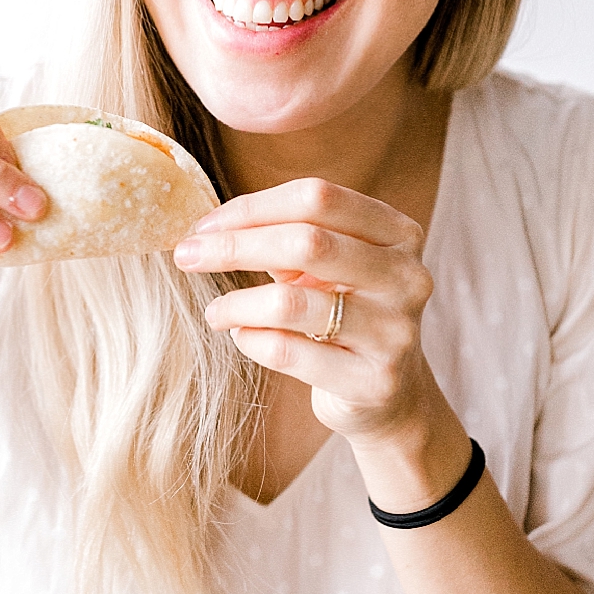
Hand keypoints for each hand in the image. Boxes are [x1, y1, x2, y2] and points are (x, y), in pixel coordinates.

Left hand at [174, 176, 440, 455]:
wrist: (388, 395)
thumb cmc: (344, 316)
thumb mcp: (326, 268)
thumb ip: (284, 238)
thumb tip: (206, 229)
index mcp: (398, 233)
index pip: (317, 198)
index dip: (252, 207)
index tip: (203, 226)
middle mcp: (406, 276)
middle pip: (306, 242)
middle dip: (234, 246)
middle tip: (187, 256)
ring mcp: (395, 331)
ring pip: (292, 303)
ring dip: (236, 303)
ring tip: (214, 312)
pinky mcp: (374, 381)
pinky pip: (290, 353)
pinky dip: (253, 341)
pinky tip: (244, 338)